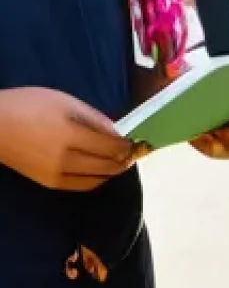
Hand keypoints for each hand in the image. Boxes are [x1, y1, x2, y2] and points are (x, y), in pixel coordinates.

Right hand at [0, 87, 133, 190]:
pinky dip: (96, 180)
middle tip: (135, 152)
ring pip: (96, 179)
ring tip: (122, 160)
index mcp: (70, 135)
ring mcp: (55, 175)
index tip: (139, 141)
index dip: (128, 146)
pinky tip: (102, 170)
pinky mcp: (48, 183)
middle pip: (107, 165)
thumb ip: (94, 117)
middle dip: (125, 160)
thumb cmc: (30, 106)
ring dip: (113, 171)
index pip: (110, 147)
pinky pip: (81, 186)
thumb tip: (118, 131)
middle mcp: (65, 160)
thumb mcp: (66, 102)